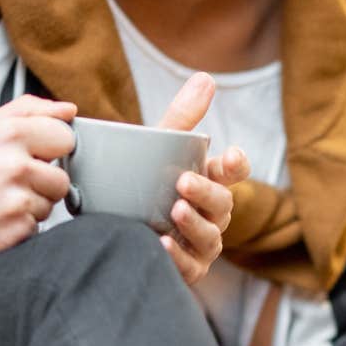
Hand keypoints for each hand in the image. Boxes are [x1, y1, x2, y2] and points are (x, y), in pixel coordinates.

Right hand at [0, 95, 76, 270]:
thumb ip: (25, 111)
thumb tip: (67, 110)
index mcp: (8, 134)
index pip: (65, 137)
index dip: (50, 150)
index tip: (34, 156)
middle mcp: (14, 166)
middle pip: (61, 177)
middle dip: (42, 182)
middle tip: (11, 184)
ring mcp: (17, 201)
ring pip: (50, 204)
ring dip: (30, 206)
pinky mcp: (16, 231)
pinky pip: (37, 227)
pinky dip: (19, 227)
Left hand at [153, 73, 248, 284]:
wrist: (109, 222)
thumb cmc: (142, 181)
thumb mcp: (157, 148)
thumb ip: (182, 117)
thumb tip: (206, 78)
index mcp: (209, 179)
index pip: (235, 170)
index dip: (236, 163)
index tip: (228, 155)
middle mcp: (212, 212)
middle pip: (224, 204)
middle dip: (207, 193)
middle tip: (184, 182)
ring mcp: (202, 242)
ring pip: (211, 237)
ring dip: (195, 223)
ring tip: (174, 211)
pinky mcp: (187, 267)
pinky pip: (191, 267)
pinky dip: (179, 257)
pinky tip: (161, 245)